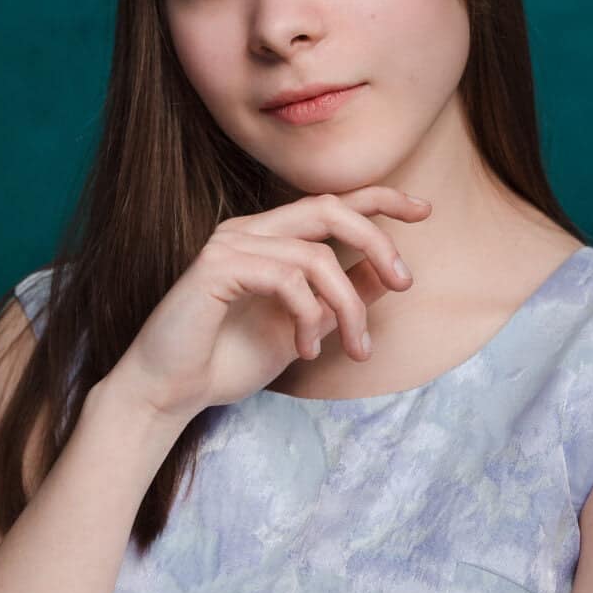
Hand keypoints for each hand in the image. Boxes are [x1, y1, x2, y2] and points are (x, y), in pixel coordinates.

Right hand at [113, 186, 432, 421]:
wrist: (168, 392)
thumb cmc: (228, 360)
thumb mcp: (303, 329)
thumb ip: (339, 299)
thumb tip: (387, 277)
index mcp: (270, 238)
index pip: (331, 203)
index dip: (381, 199)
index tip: (423, 210)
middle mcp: (250, 230)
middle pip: (330, 208)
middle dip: (378, 242)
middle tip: (405, 282)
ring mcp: (230, 244)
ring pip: (316, 254)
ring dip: (348, 305)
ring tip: (354, 349)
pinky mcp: (215, 266)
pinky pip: (286, 277)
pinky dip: (308, 315)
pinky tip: (303, 351)